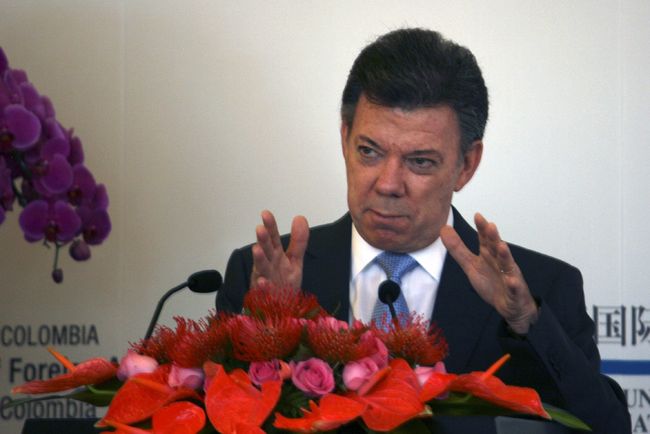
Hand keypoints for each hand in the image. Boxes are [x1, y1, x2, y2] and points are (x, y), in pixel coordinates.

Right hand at [250, 210, 308, 289]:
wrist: (279, 309)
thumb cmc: (284, 283)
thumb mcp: (295, 259)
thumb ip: (298, 240)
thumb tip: (300, 217)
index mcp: (276, 255)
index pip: (272, 238)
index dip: (270, 226)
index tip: (265, 214)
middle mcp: (268, 265)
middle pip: (266, 250)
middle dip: (263, 240)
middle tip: (260, 229)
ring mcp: (265, 280)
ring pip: (261, 268)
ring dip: (259, 259)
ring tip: (257, 249)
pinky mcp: (264, 296)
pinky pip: (263, 292)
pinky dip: (262, 287)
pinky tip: (263, 282)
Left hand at [440, 213, 538, 333]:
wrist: (510, 305)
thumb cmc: (491, 283)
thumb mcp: (470, 265)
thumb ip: (457, 248)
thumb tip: (444, 229)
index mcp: (489, 254)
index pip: (485, 238)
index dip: (482, 228)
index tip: (477, 215)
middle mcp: (500, 261)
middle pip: (496, 247)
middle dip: (494, 237)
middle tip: (490, 226)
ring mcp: (509, 275)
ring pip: (507, 264)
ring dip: (505, 255)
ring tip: (502, 246)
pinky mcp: (514, 290)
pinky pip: (514, 287)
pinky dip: (513, 284)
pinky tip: (511, 281)